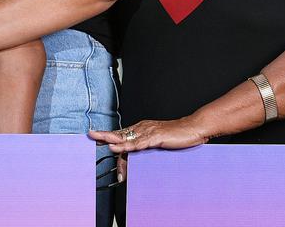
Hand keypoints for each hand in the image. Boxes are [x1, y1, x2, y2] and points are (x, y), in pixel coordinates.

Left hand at [88, 117, 208, 154]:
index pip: (124, 135)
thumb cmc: (179, 135)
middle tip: (90, 134)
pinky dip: (124, 145)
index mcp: (143, 128)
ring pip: (126, 137)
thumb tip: (137, 158)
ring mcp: (149, 132)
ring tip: (97, 138)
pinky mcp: (155, 138)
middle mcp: (143, 128)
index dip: (111, 138)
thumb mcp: (159, 143)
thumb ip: (147, 148)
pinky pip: (136, 143)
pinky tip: (115, 146)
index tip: (99, 141)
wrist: (194, 128)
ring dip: (110, 138)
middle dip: (104, 134)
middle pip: (120, 133)